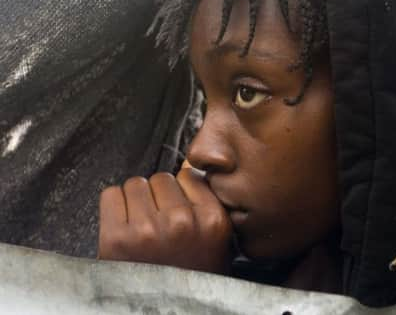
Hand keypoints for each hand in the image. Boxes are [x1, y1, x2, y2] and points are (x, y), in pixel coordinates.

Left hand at [98, 162, 231, 272]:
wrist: (165, 311)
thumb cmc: (189, 276)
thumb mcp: (215, 240)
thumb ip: (205, 202)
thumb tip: (186, 166)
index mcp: (211, 220)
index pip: (189, 175)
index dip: (181, 190)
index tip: (177, 205)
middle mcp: (181, 222)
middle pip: (161, 178)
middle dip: (157, 196)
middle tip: (158, 220)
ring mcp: (148, 230)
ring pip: (135, 184)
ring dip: (135, 200)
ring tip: (141, 225)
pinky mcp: (116, 238)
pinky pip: (111, 195)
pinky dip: (114, 206)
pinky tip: (123, 226)